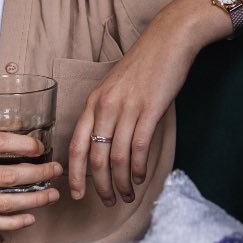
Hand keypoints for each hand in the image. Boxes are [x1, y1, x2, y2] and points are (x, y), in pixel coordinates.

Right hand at [0, 132, 61, 231]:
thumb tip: (18, 151)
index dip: (24, 144)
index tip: (41, 147)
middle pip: (8, 176)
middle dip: (39, 174)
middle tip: (56, 171)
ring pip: (4, 202)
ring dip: (34, 199)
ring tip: (51, 195)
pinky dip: (14, 222)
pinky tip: (30, 218)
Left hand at [67, 12, 198, 206]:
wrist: (167, 41)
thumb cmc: (142, 66)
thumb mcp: (114, 88)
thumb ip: (106, 114)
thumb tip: (104, 146)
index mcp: (93, 103)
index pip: (76, 145)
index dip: (75, 174)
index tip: (77, 194)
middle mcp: (105, 107)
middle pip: (95, 157)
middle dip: (100, 186)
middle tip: (109, 202)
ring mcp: (127, 108)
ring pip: (117, 157)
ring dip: (122, 181)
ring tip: (127, 195)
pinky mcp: (149, 109)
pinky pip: (138, 146)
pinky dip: (139, 167)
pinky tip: (141, 177)